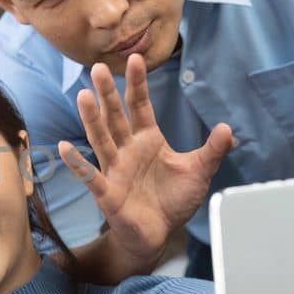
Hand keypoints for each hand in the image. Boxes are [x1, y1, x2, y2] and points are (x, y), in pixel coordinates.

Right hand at [58, 56, 233, 270]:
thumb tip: (228, 128)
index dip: (137, 84)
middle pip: (116, 117)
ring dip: (92, 119)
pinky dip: (78, 163)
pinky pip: (91, 176)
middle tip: (99, 68)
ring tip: (83, 95)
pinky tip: (64, 148)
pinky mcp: (108, 193)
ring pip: (102, 139)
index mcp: (148, 140)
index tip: (135, 59)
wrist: (158, 234)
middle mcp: (127, 150)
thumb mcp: (199, 172)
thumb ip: (212, 150)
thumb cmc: (173, 201)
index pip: (140, 106)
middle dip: (108, 93)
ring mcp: (115, 170)